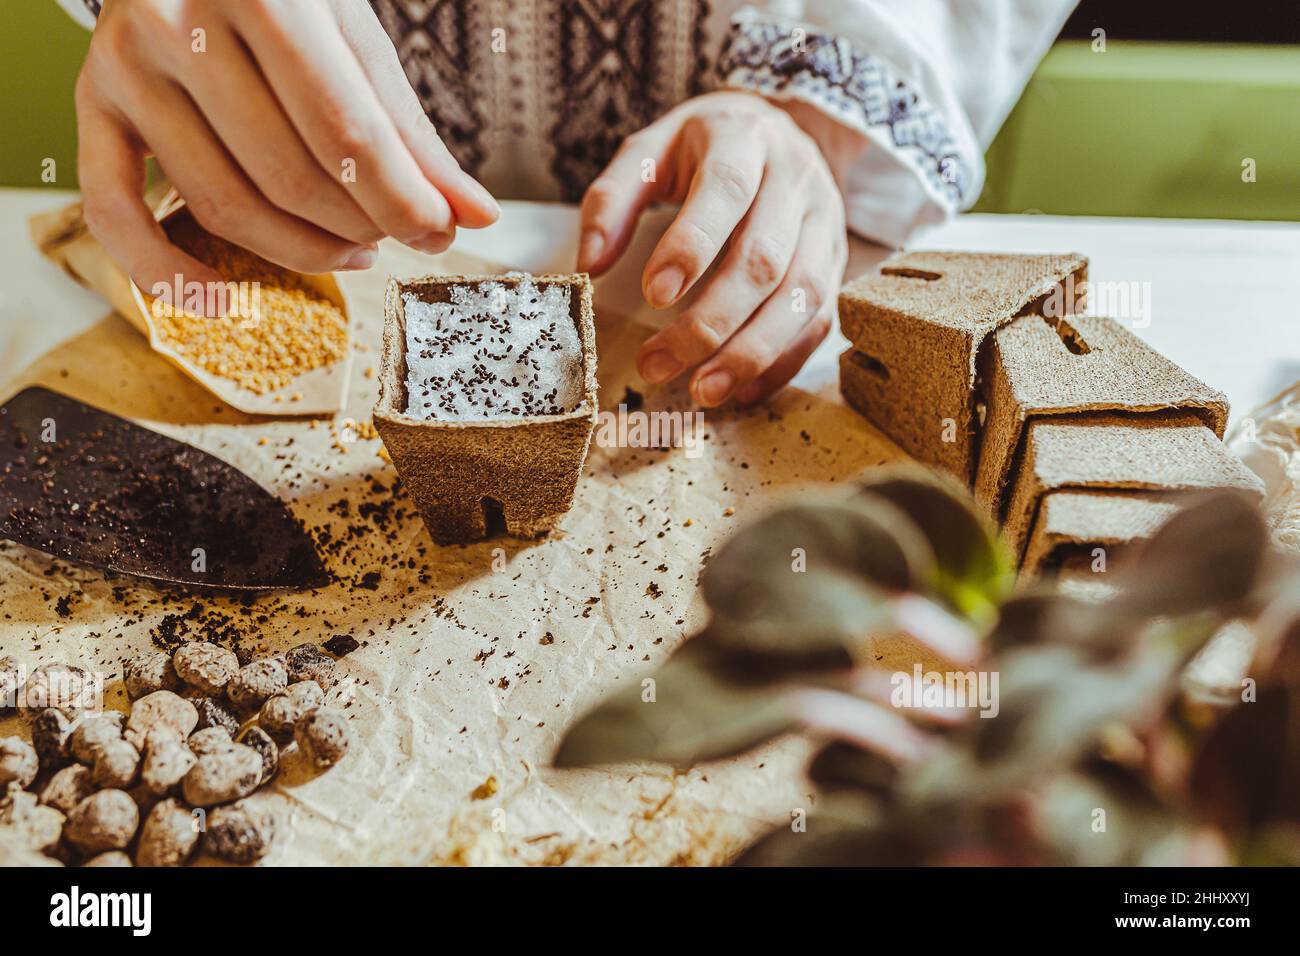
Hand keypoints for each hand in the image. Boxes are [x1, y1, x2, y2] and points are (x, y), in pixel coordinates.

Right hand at [75, 0, 498, 296]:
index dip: (401, 201)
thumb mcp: (356, 38)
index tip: (440, 233)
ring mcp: (126, 67)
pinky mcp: (91, 104)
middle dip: (360, 225)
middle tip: (398, 234)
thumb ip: (411, 130)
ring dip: (302, 251)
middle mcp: (178, 23)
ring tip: (353, 247)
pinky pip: (117, 214)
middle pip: (287, 178)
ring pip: (224, 206)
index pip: (345, 132)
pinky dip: (167, 272)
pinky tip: (223, 300)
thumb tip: (476, 215)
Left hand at [578, 91, 846, 405]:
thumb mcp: (651, 150)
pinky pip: (819, 320)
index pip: (726, 190)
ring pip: (801, 297)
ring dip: (751, 353)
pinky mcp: (835, 263)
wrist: (783, 128)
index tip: (654, 295)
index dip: (692, 245)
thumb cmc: (704, 146)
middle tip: (658, 364)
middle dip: (711, 321)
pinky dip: (783, 362)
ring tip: (703, 392)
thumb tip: (589, 264)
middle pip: (763, 259)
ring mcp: (824, 224)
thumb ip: (612, 200)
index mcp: (744, 140)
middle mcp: (796, 180)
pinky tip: (742, 390)